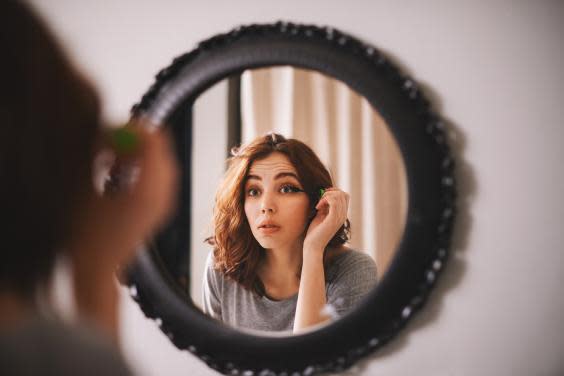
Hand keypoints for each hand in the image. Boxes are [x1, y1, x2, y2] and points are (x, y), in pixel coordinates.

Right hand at [69, 123, 178, 267]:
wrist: (97, 268)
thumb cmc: (85, 234)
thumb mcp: (84, 188)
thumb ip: (98, 155)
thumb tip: (107, 130)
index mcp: (147, 190)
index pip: (154, 141)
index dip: (133, 128)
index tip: (112, 127)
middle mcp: (164, 195)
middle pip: (161, 149)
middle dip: (135, 140)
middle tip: (108, 142)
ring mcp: (166, 202)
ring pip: (161, 161)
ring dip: (138, 154)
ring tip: (110, 163)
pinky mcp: (162, 207)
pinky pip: (160, 175)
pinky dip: (141, 168)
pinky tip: (118, 176)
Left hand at [303, 187, 348, 253]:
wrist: (313, 246)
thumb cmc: (315, 232)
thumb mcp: (321, 215)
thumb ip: (325, 207)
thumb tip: (324, 195)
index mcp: (341, 215)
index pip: (345, 196)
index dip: (334, 192)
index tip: (322, 197)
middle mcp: (343, 216)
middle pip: (344, 194)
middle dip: (331, 192)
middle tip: (320, 199)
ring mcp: (339, 217)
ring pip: (339, 196)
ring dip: (326, 195)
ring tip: (319, 204)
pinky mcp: (333, 219)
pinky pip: (334, 202)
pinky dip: (324, 200)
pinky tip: (318, 207)